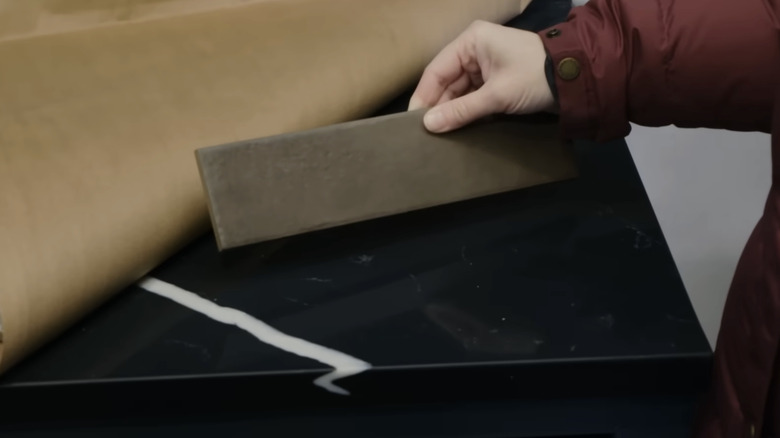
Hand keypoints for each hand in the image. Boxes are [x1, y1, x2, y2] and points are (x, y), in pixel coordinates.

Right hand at [408, 20, 553, 132]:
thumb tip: (428, 126)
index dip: (423, 97)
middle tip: (426, 136)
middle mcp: (474, 50)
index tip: (413, 123)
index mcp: (471, 41)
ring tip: (439, 137)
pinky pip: (473, 98)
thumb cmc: (534, 78)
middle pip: (446, 83)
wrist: (576, 80)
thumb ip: (461, 111)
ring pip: (459, 93)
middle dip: (438, 108)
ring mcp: (486, 66)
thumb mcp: (496, 96)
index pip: (436, 71)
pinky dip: (467, 113)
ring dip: (453, 113)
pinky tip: (457, 131)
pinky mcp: (496, 82)